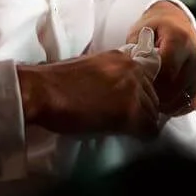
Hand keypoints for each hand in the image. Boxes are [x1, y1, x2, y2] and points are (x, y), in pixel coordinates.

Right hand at [19, 51, 162, 140]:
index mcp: (122, 58)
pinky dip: (142, 136)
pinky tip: (129, 137)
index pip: (145, 81)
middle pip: (152, 97)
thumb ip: (110, 76)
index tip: (126, 107)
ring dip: (140, 123)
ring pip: (152, 114)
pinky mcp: (130, 111)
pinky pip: (149, 129)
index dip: (137, 97)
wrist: (43, 91)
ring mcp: (134, 90)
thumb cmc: (56, 83)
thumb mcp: (91, 69)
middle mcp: (133, 70)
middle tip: (122, 122)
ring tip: (121, 130)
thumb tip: (116, 95)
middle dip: (141, 111)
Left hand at [135, 1, 195, 117]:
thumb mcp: (139, 34)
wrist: (175, 24)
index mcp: (180, 39)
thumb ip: (136, 54)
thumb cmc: (155, 31)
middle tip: (144, 90)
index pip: (165, 74)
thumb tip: (134, 75)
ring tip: (155, 94)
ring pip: (184, 100)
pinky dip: (179, 106)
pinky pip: (194, 103)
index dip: (150, 85)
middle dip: (156, 95)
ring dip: (167, 103)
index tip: (140, 85)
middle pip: (174, 89)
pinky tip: (168, 98)